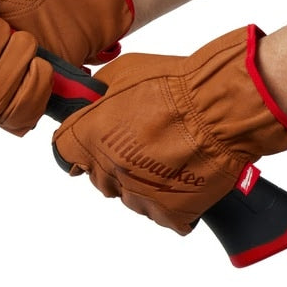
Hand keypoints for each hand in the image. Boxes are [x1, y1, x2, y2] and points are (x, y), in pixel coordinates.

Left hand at [52, 25, 286, 232]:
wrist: (222, 109)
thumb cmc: (176, 84)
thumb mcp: (123, 71)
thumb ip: (99, 91)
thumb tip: (90, 98)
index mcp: (89, 137)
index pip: (64, 151)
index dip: (78, 143)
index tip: (88, 139)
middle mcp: (109, 170)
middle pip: (98, 176)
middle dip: (113, 161)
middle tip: (140, 143)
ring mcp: (139, 195)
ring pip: (129, 197)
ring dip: (141, 182)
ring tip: (167, 158)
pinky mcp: (170, 213)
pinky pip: (162, 215)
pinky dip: (170, 203)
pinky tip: (182, 180)